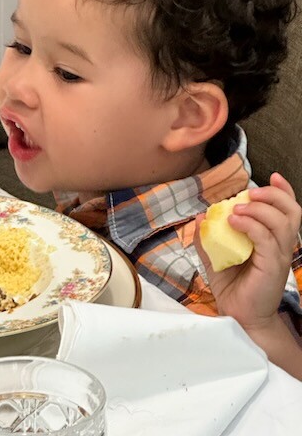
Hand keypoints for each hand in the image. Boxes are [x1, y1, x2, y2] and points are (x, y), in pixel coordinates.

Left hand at [195, 172, 300, 331]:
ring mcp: (278, 256)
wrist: (238, 316)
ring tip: (237, 210)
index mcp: (274, 239)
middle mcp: (281, 246)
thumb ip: (208, 237)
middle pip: (292, 211)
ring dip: (259, 209)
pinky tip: (234, 222)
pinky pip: (266, 239)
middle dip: (273, 195)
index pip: (288, 210)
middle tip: (250, 193)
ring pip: (283, 222)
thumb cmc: (232, 287)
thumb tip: (201, 217)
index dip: (284, 191)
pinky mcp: (272, 267)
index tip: (272, 176)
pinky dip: (251, 225)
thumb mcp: (215, 256)